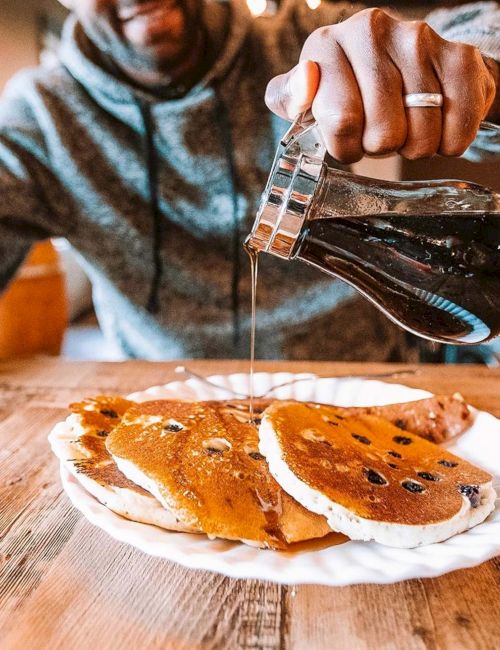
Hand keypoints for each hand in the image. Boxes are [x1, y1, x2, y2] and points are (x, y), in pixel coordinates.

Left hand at [265, 8, 497, 162]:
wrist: (406, 68)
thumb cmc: (349, 90)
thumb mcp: (309, 97)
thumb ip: (288, 96)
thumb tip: (305, 81)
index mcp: (327, 44)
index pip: (341, 121)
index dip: (347, 147)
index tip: (349, 140)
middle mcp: (371, 31)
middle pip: (384, 133)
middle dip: (381, 148)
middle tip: (380, 133)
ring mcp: (418, 38)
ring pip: (421, 135)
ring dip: (415, 147)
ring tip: (406, 127)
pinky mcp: (459, 54)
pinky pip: (458, 124)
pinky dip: (450, 141)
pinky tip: (437, 127)